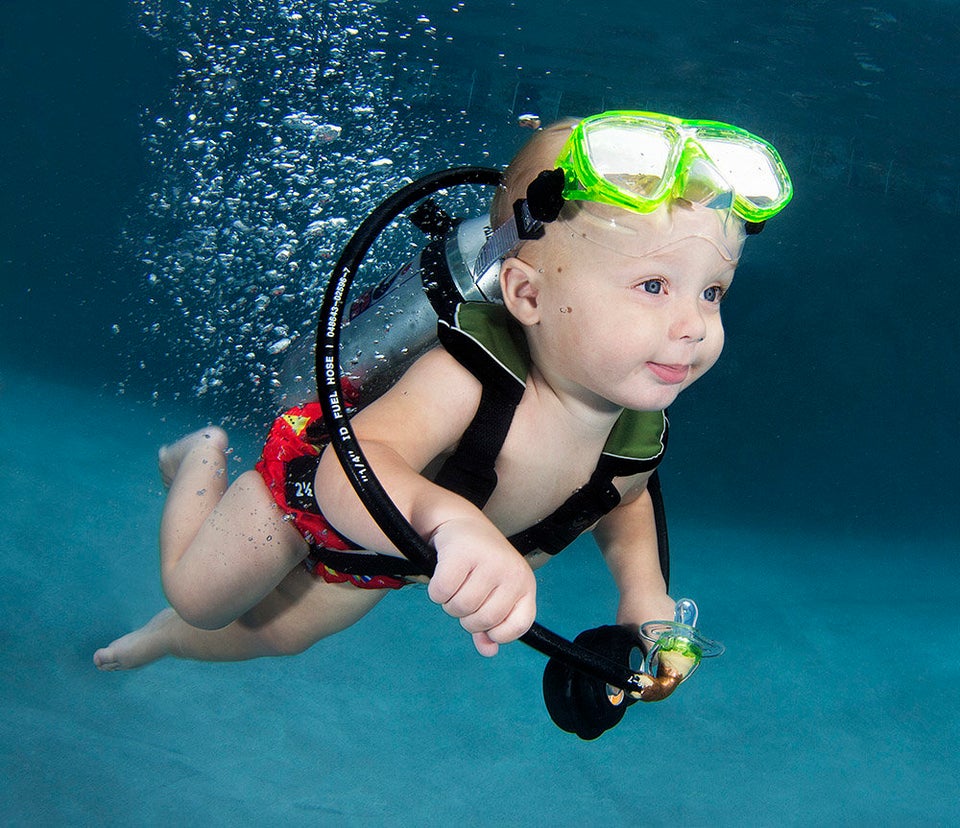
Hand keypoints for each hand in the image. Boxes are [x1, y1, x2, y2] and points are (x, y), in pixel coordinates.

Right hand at [427, 517, 536, 656]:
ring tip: (454, 583)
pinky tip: (442, 574)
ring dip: (449, 603)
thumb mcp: (494, 592)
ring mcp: (489, 561)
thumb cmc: (479, 564)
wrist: (460, 523)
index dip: (498, 632)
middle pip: (483, 620)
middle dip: (466, 616)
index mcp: (525, 583)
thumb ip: (493, 625)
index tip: (485, 622)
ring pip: (460, 608)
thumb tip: (489, 651)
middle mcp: (512, 572)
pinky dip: (436, 591)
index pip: (519, 625)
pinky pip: (442, 593)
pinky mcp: (462, 553)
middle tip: (464, 594)